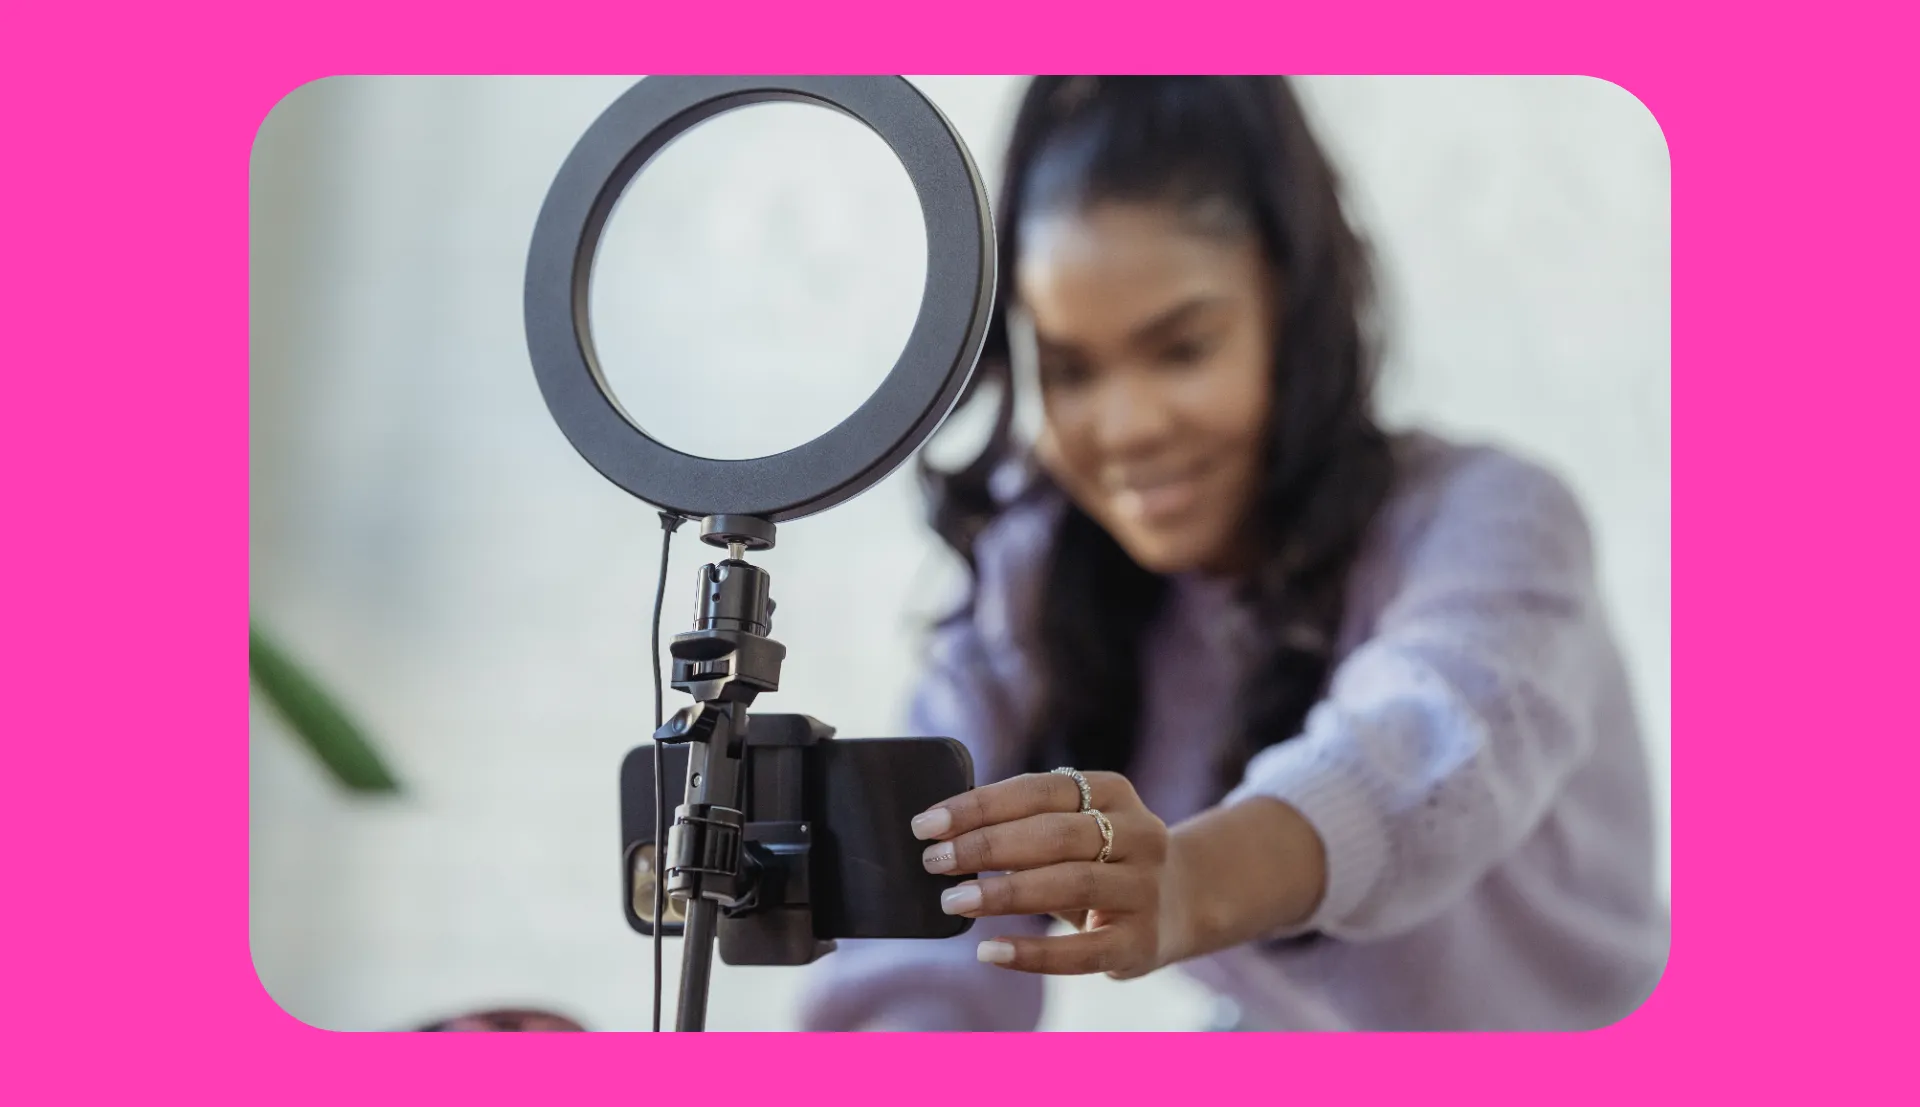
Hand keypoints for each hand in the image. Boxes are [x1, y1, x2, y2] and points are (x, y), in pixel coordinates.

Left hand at [910, 770, 1191, 978]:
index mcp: (1113, 791)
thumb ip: (1025, 824)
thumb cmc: (1100, 859)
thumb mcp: (1076, 826)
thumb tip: (943, 835)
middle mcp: (1139, 833)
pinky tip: (990, 951)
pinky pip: (1081, 950)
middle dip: (986, 847)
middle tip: (934, 862)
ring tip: (953, 901)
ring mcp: (1144, 888)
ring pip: (1069, 884)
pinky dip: (1032, 953)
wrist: (1178, 903)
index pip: (1038, 790)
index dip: (979, 806)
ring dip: (1003, 892)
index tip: (927, 824)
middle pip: (1054, 834)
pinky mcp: (1141, 942)